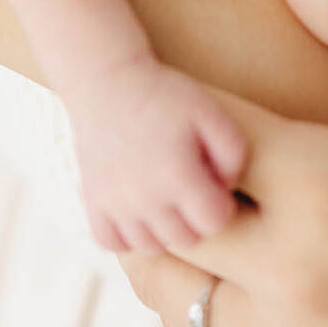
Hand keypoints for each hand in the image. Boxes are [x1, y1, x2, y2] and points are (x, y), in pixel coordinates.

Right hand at [70, 59, 247, 253]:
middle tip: (190, 188)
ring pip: (151, 246)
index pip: (214, 222)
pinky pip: (112, 243)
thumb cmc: (163, 94)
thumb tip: (228, 188)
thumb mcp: (209, 110)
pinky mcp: (93, 201)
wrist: (107, 80)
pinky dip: (127, 236)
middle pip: (185, 239)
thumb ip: (234, 151)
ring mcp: (115, 203)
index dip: (221, 204)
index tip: (213, 183)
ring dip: (164, 230)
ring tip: (166, 199)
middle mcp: (144, 197)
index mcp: (176, 174)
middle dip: (196, 218)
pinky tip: (137, 212)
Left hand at [117, 0, 327, 326]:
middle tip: (144, 128)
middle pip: (161, 217)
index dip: (160, 99)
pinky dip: (183, 306)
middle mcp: (300, 277)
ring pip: (168, 292)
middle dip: (146, 169)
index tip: (153, 71)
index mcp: (326, 188)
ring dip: (155, 238)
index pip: (189, 136)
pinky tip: (201, 258)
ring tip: (165, 187)